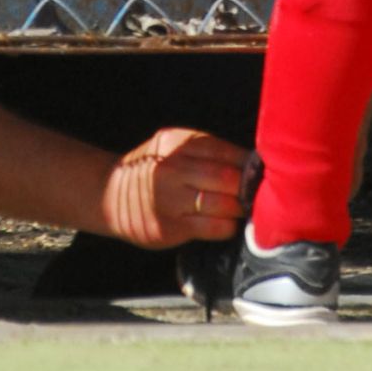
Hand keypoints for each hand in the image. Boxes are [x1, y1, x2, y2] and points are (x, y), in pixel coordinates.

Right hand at [100, 127, 247, 250]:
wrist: (110, 193)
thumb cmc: (151, 169)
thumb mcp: (170, 147)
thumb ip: (202, 151)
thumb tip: (246, 162)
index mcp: (176, 143)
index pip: (222, 150)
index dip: (247, 162)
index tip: (260, 171)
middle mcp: (173, 168)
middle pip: (225, 177)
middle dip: (247, 187)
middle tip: (257, 193)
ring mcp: (171, 198)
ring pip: (220, 203)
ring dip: (239, 208)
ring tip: (245, 209)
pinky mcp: (170, 227)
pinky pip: (210, 227)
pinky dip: (226, 226)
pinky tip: (228, 223)